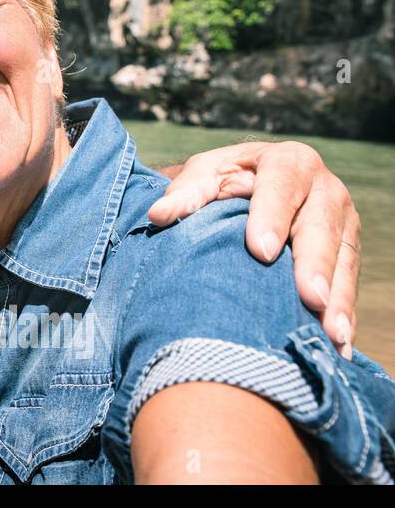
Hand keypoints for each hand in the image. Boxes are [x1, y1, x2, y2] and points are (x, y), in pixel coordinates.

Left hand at [148, 140, 358, 357]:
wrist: (255, 181)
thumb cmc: (224, 180)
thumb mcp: (204, 176)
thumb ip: (185, 193)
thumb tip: (158, 215)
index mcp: (287, 161)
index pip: (281, 186)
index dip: (273, 217)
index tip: (261, 252)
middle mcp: (324, 189)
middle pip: (321, 226)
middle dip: (315, 264)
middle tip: (310, 298)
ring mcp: (343, 221)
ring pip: (343, 258)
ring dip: (339, 298)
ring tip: (332, 332)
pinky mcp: (347, 250)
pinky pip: (349, 283)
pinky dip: (345, 314)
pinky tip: (340, 345)